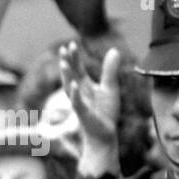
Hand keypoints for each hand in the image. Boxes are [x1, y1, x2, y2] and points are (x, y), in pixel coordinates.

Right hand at [59, 41, 119, 169]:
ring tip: (64, 63)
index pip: (78, 69)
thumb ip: (109, 69)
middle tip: (64, 48)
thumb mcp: (110, 87)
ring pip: (70, 87)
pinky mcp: (84, 114)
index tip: (71, 44)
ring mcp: (80, 103)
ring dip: (67, 76)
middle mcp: (80, 93)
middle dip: (68, 62)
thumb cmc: (105, 112)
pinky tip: (74, 86)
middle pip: (72, 75)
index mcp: (85, 86)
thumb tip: (113, 49)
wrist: (104, 134)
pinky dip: (75, 95)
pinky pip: (78, 103)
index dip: (75, 57)